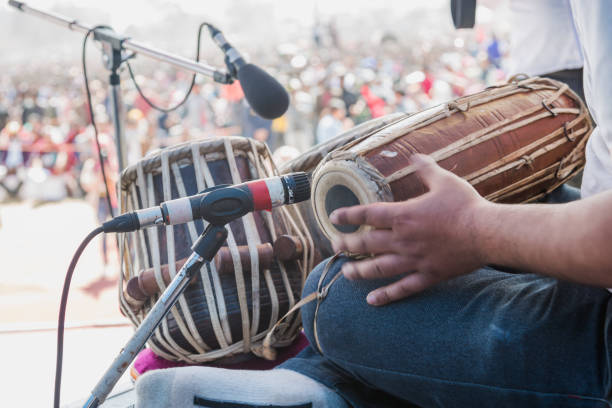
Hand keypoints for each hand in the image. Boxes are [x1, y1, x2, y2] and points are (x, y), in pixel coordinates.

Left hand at [330, 154, 490, 305]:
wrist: (488, 233)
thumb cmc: (466, 205)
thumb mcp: (444, 181)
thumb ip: (425, 169)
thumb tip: (414, 156)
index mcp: (404, 215)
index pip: (367, 214)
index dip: (348, 215)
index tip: (333, 218)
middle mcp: (403, 239)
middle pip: (366, 243)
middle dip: (346, 245)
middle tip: (334, 246)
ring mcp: (413, 260)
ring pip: (378, 268)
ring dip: (359, 271)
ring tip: (346, 273)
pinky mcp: (427, 275)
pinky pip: (402, 288)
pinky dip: (386, 295)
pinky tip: (372, 300)